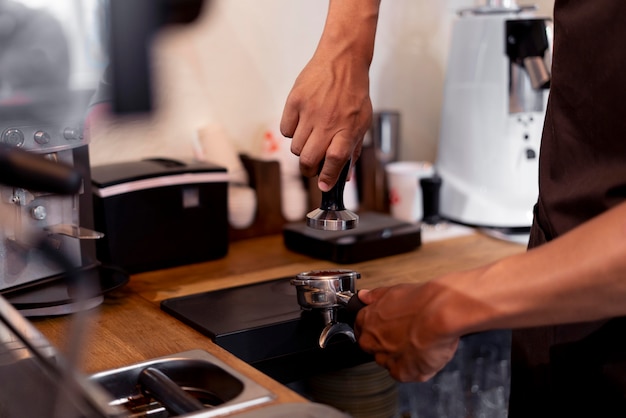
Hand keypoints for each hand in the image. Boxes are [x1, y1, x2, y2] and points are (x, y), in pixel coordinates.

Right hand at [280, 53, 371, 191]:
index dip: (328, 176)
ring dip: (301, 150)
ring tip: (310, 140)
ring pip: (295, 147)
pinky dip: (292, 132)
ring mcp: (309, 112)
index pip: (334, 160)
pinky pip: (286, 130)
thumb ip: (354, 149)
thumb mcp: (362, 121)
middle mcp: (327, 122)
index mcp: (347, 128)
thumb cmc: (354, 92)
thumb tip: (345, 176)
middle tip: (312, 168)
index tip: (324, 185)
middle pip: (308, 159)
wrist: (342, 60)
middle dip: (309, 170)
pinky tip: (301, 123)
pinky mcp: (295, 101)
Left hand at [355, 284, 460, 381]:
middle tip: (408, 336)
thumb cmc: (421, 301)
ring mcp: (386, 359)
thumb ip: (376, 297)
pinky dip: (414, 368)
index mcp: (366, 321)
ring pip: (390, 362)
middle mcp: (372, 342)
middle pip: (375, 349)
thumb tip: (364, 297)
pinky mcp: (402, 373)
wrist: (441, 314)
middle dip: (389, 345)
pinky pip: (405, 373)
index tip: (389, 330)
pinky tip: (425, 353)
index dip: (378, 331)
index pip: (362, 331)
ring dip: (402, 357)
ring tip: (420, 343)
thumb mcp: (394, 291)